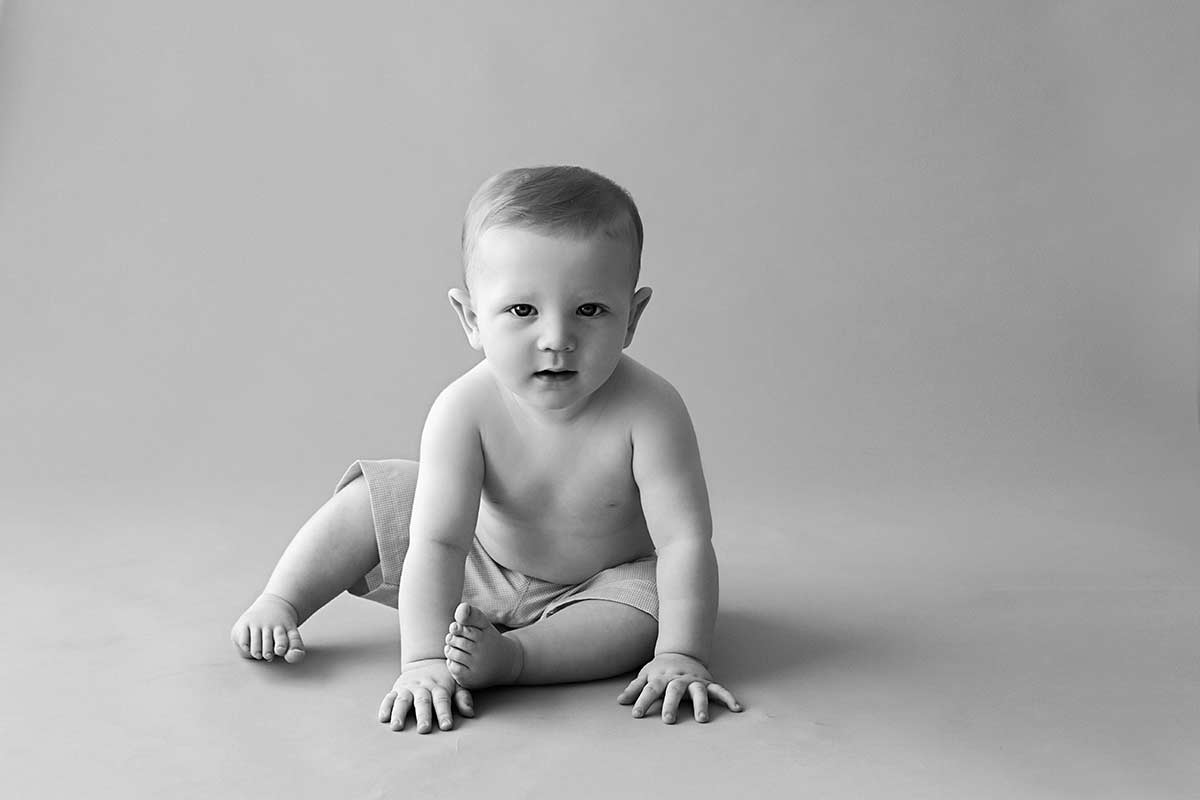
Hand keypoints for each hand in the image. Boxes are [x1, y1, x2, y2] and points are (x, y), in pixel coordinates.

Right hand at [378, 659, 473, 732]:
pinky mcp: (396, 689)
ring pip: (403, 700)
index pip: (442, 701)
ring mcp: (408, 688)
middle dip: (423, 716)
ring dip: (399, 713)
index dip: (444, 713)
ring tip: (397, 726)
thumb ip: (463, 698)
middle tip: (423, 729)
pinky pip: (389, 698)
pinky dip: (385, 707)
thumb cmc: (445, 678)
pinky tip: (383, 718)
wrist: (426, 660)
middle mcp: (423, 687)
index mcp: (439, 687)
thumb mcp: (457, 684)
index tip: (446, 726)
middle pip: (423, 702)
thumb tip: (470, 713)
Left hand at [617, 652, 741, 723]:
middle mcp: (678, 679)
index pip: (650, 689)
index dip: (642, 701)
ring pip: (698, 691)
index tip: (636, 714)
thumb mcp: (646, 675)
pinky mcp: (708, 682)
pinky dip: (729, 698)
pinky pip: (720, 690)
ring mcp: (694, 680)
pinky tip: (737, 708)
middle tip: (668, 720)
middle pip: (674, 691)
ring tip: (702, 720)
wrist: (681, 652)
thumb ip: (634, 688)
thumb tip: (619, 702)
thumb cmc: (660, 669)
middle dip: (671, 704)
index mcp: (661, 677)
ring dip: (700, 704)